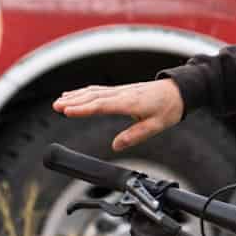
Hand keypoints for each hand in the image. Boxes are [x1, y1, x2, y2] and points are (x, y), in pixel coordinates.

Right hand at [51, 79, 183, 151]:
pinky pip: (98, 90)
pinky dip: (83, 92)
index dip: (84, 109)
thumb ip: (135, 135)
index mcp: (130, 102)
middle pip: (93, 97)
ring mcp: (120, 90)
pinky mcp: (121, 90)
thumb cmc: (169, 108)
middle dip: (73, 101)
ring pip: (93, 92)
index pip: (102, 105)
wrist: (178, 91)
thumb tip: (116, 145)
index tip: (68, 111)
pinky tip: (74, 95)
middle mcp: (122, 94)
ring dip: (75, 96)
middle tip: (56, 106)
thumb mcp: (156, 126)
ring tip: (58, 102)